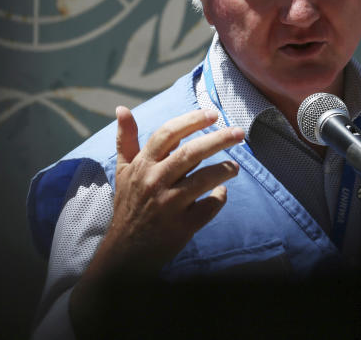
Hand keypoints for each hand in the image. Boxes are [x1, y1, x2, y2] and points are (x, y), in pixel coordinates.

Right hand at [70, 106, 242, 332]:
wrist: (124, 252)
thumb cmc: (128, 205)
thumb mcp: (123, 171)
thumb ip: (126, 139)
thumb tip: (122, 109)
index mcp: (143, 165)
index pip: (168, 134)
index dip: (191, 121)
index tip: (213, 114)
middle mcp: (155, 182)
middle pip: (191, 152)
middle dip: (218, 139)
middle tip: (239, 132)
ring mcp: (168, 205)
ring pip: (203, 179)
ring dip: (224, 169)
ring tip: (235, 166)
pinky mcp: (181, 226)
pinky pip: (208, 207)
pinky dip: (219, 198)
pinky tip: (222, 192)